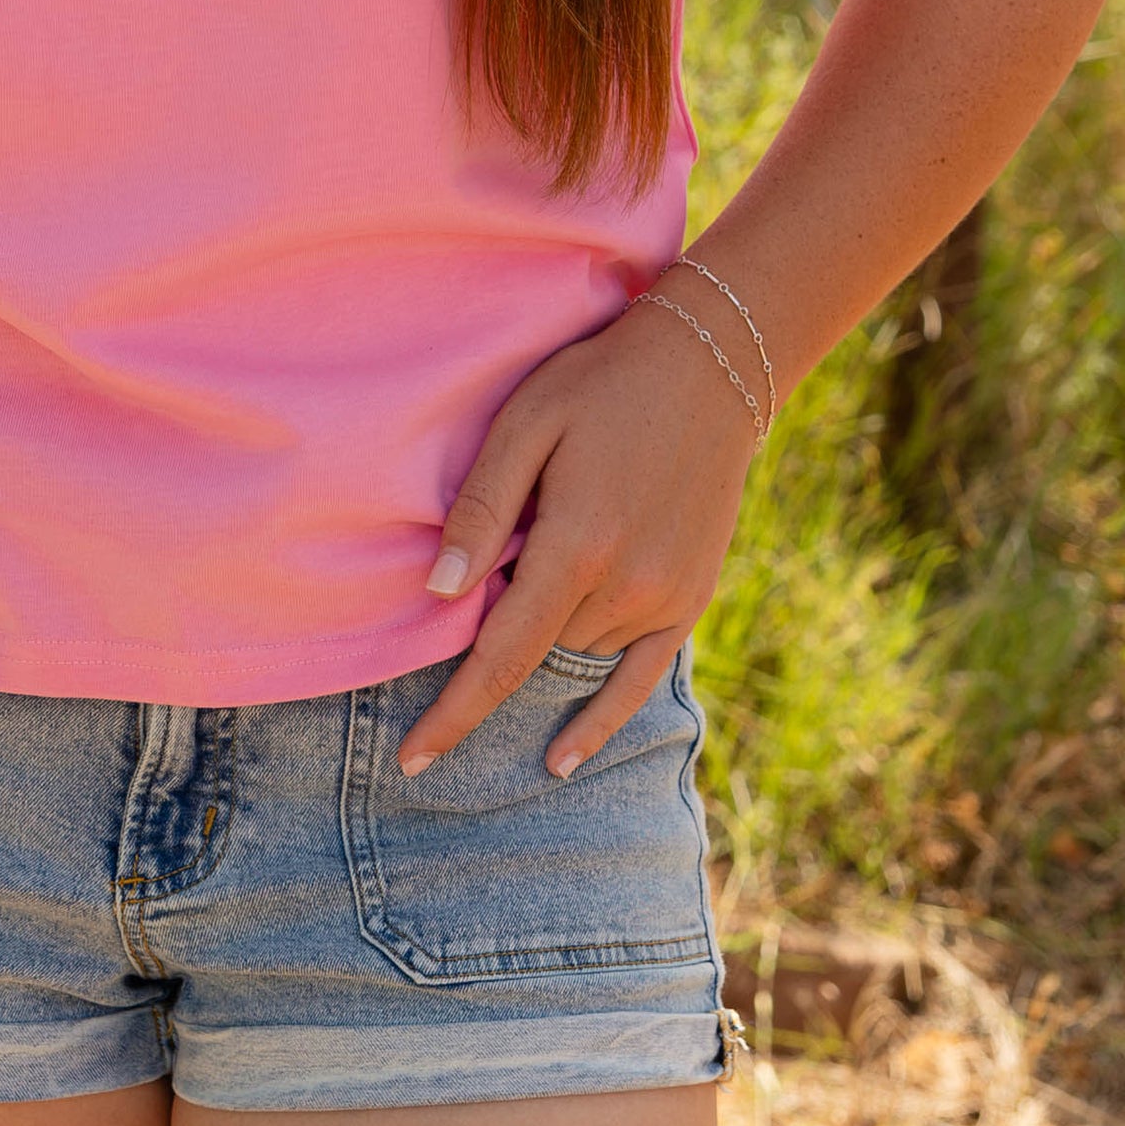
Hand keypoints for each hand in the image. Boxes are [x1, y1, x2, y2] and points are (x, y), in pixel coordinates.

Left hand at [404, 291, 759, 778]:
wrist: (711, 364)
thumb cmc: (602, 382)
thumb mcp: (526, 422)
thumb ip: (483, 509)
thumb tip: (438, 593)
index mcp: (576, 547)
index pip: (500, 659)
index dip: (452, 716)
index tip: (413, 761)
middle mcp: (625, 586)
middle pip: (533, 655)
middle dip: (491, 646)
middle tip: (478, 578)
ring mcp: (664, 597)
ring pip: (576, 656)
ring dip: (540, 642)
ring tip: (540, 565)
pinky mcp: (691, 596)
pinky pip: (640, 678)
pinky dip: (601, 721)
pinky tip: (561, 760)